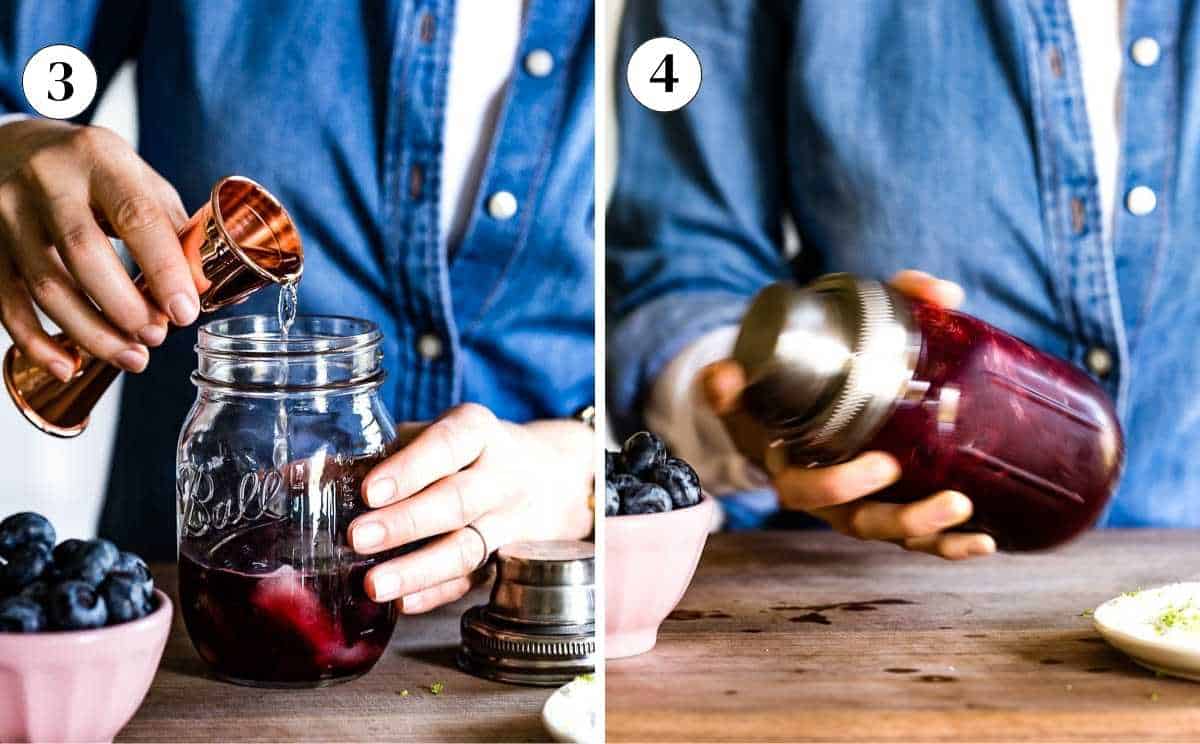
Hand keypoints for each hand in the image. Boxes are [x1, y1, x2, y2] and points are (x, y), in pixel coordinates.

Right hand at [0, 119, 197, 381]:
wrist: (14, 146)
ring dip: (93, 334)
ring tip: (132, 357)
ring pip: (45, 286)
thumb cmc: (91, 170)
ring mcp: (7, 213)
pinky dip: (38, 343)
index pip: (136, 216)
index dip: (164, 269)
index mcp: (98, 157)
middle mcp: (46, 181)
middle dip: (126, 308)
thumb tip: (200, 285)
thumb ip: (169, 226)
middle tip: (157, 337)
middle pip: (84, 255)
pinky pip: (6, 303)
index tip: (185, 312)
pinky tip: (69, 366)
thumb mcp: (136, 178)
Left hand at [348, 403, 593, 612]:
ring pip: (467, 548)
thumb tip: (291, 476)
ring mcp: (508, 522)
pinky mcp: (506, 560)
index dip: (410, 468)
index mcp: (478, 432)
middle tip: (358, 537)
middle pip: (458, 501)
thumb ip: (376, 453)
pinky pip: (472, 582)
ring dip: (419, 570)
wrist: (552, 475)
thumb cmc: (469, 453)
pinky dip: (436, 594)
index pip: (448, 445)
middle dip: (406, 522)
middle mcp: (500, 475)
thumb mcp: (434, 435)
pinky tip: (403, 604)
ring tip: (374, 585)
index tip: (370, 490)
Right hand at [701, 270, 994, 559]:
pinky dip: (947, 545)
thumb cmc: (792, 374)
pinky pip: (912, 537)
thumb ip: (856, 309)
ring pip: (887, 532)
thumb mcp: (792, 345)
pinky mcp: (884, 508)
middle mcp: (822, 495)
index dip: (838, 485)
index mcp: (788, 461)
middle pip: (855, 520)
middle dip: (900, 514)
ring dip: (927, 531)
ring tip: (968, 517)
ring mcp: (854, 506)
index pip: (804, 486)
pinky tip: (985, 541)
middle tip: (938, 491)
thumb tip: (942, 293)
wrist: (778, 401)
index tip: (881, 464)